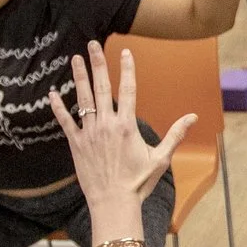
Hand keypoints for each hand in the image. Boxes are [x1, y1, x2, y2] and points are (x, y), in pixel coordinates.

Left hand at [52, 41, 191, 215]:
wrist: (113, 203)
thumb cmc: (138, 183)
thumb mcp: (160, 159)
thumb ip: (175, 134)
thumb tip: (193, 117)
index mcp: (128, 126)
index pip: (128, 90)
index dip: (127, 69)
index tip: (124, 52)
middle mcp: (107, 125)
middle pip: (102, 87)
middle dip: (98, 63)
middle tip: (92, 43)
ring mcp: (90, 134)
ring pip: (83, 99)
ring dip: (79, 77)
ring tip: (75, 58)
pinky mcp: (76, 145)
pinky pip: (65, 122)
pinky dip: (58, 107)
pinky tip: (53, 93)